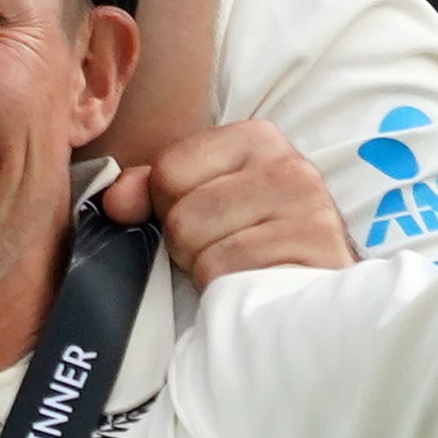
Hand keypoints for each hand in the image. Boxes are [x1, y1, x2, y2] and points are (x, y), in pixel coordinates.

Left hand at [105, 117, 351, 283]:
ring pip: (204, 248)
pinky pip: (232, 276)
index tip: (202, 221)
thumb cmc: (256, 241)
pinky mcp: (318, 253)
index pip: (168, 170)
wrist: (322, 298)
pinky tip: (257, 286)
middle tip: (224, 252)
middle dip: (190, 246)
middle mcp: (290, 166)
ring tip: (241, 269)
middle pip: (182, 214)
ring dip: (210, 271)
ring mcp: (310, 208)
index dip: (168, 207)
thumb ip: (153, 190)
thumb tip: (115, 200)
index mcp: (256, 138)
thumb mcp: (203, 202)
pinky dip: (232, 291)